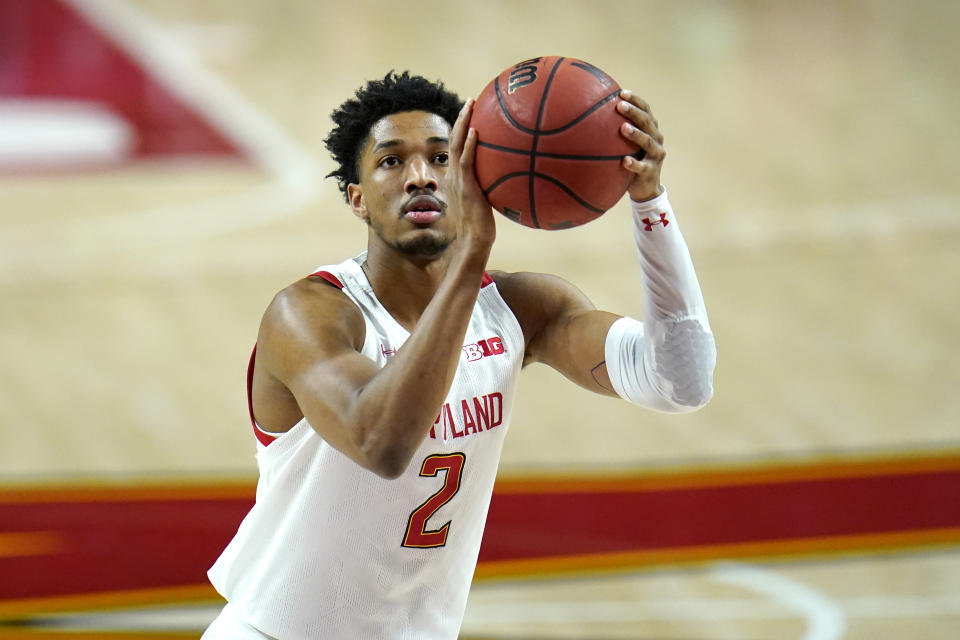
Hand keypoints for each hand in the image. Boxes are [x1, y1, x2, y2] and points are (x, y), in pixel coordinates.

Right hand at [448, 98, 495, 253]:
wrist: (475, 238)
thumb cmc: (483, 225)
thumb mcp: (489, 200)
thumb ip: (496, 185)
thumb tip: (516, 176)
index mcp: (459, 176)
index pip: (459, 147)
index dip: (463, 128)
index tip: (473, 112)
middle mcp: (455, 174)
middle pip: (454, 138)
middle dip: (462, 117)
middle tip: (471, 100)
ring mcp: (458, 179)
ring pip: (456, 144)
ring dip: (463, 122)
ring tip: (470, 105)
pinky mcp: (466, 186)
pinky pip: (465, 161)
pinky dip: (468, 145)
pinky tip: (475, 131)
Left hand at [617, 90, 664, 201]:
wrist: (646, 188)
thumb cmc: (633, 160)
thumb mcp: (627, 145)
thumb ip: (618, 131)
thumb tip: (592, 116)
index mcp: (651, 130)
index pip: (646, 111)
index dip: (636, 101)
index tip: (622, 93)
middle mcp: (657, 140)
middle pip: (647, 122)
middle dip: (634, 112)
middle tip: (620, 106)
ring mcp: (655, 156)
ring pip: (648, 142)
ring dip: (636, 134)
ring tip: (623, 128)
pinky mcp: (651, 172)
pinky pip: (642, 167)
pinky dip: (634, 164)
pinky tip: (624, 161)